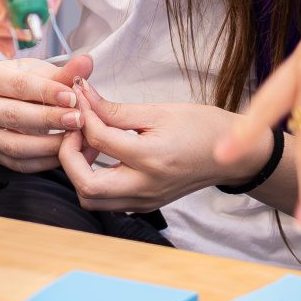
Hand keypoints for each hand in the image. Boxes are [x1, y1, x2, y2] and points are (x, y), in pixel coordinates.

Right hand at [0, 52, 94, 171]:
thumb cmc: (20, 82)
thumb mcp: (38, 71)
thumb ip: (62, 71)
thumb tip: (86, 62)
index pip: (18, 85)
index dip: (47, 92)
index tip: (73, 97)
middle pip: (14, 116)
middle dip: (50, 119)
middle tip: (78, 120)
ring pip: (15, 146)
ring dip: (50, 145)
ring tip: (76, 138)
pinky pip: (20, 164)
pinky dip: (46, 161)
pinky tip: (65, 152)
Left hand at [56, 83, 240, 210]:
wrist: (231, 155)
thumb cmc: (201, 128)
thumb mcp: (159, 111)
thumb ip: (116, 109)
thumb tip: (83, 96)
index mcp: (150, 158)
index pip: (98, 139)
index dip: (82, 114)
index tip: (79, 96)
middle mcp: (145, 187)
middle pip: (85, 186)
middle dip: (69, 156)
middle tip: (75, 129)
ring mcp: (144, 201)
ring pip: (92, 199)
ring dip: (79, 172)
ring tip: (89, 143)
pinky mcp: (145, 205)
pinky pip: (107, 201)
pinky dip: (94, 180)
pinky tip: (103, 156)